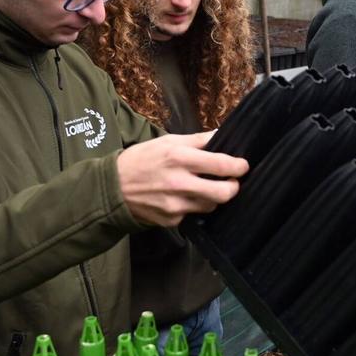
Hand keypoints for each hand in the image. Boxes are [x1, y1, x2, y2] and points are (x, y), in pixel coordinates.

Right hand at [117, 132, 248, 226]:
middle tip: (233, 182)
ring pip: (211, 205)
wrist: (112, 187)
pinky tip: (184, 198)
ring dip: (214, 198)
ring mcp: (175, 205)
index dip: (238, 166)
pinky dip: (194, 206)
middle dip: (234, 188)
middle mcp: (179, 183)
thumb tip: (223, 134)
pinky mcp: (171, 220)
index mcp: (179, 158)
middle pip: (223, 193)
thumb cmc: (141, 159)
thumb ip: (198, 140)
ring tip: (206, 188)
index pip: (221, 165)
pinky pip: (193, 214)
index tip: (243, 165)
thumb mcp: (167, 141)